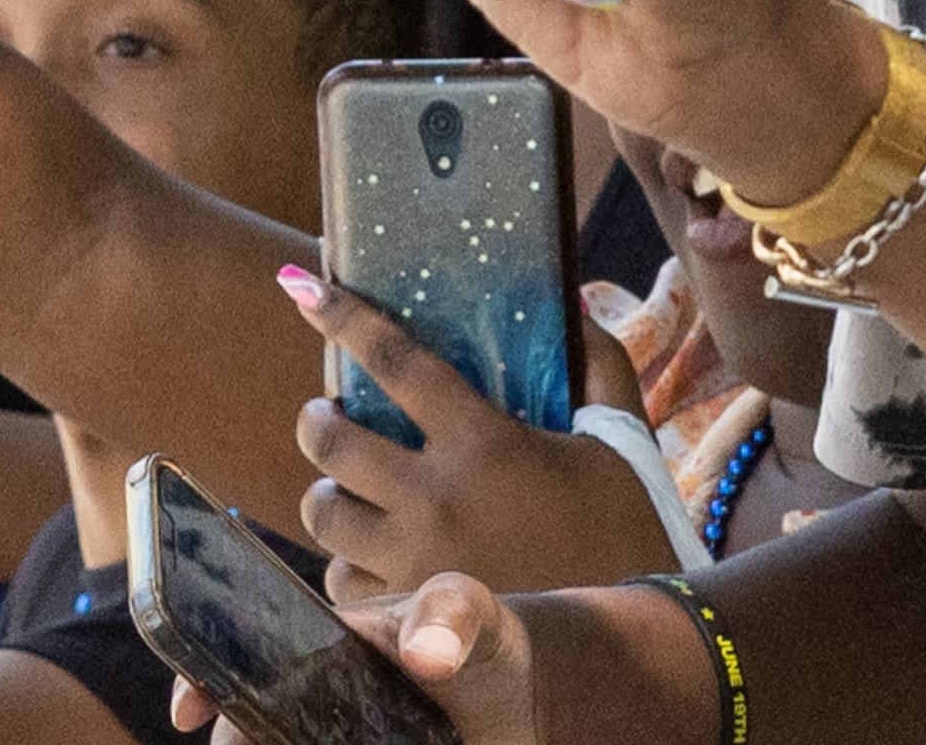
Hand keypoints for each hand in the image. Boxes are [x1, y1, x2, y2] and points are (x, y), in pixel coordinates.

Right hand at [170, 573, 542, 741]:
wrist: (524, 699)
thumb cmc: (483, 640)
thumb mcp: (469, 609)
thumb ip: (449, 614)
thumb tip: (426, 654)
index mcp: (313, 647)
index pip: (238, 659)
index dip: (201, 681)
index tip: (190, 707)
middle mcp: (307, 704)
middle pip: (247, 730)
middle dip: (239, 739)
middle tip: (255, 743)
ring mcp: (330, 743)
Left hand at [284, 269, 674, 598]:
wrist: (619, 637)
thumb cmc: (621, 527)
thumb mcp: (618, 439)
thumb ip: (599, 365)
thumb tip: (578, 305)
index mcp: (483, 440)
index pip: (395, 360)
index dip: (343, 317)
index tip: (304, 287)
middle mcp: (435, 494)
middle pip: (330, 440)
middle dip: (317, 422)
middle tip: (328, 419)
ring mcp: (412, 556)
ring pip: (321, 513)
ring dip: (328, 495)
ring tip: (348, 492)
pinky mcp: (402, 609)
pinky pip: (340, 577)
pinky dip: (351, 562)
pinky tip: (377, 555)